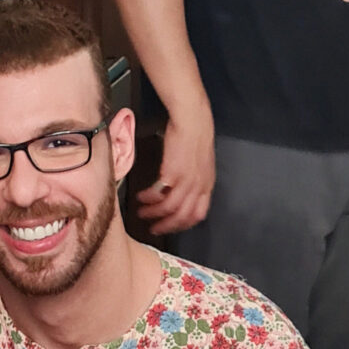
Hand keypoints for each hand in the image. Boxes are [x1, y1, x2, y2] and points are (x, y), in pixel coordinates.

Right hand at [135, 105, 215, 234]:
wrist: (193, 120)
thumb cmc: (195, 136)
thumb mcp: (200, 163)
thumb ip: (194, 179)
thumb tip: (180, 191)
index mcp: (207, 184)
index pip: (198, 214)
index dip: (183, 224)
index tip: (171, 226)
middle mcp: (199, 186)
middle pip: (182, 216)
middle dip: (166, 226)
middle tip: (153, 229)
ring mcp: (187, 181)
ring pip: (169, 208)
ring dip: (153, 213)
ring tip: (142, 212)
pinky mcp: (174, 173)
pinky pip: (159, 194)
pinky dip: (149, 198)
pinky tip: (142, 197)